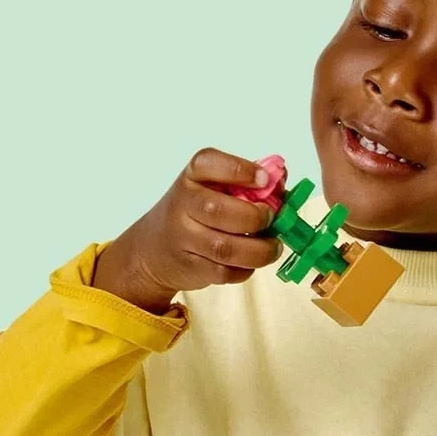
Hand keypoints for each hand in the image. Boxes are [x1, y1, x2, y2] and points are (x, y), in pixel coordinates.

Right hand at [93, 148, 284, 312]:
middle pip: (219, 211)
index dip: (239, 170)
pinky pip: (225, 272)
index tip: (265, 179)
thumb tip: (281, 177)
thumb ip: (247, 182)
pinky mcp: (191, 266)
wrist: (155, 248)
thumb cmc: (197, 212)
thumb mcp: (214, 189)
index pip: (208, 163)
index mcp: (192, 176)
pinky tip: (250, 262)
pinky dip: (245, 270)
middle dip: (255, 218)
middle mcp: (183, 204)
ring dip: (259, 250)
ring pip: (226, 248)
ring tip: (273, 246)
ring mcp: (184, 237)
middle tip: (271, 220)